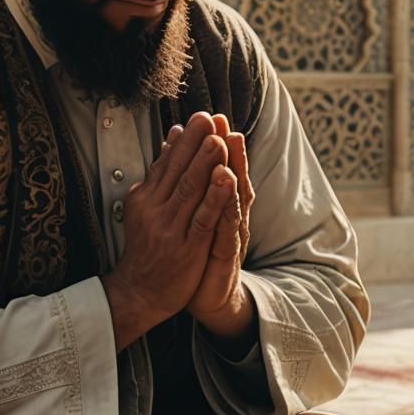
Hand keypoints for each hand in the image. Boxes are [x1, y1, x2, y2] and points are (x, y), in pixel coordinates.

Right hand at [102, 112, 234, 349]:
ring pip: (190, 191)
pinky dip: (215, 199)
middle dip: (196, 143)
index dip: (185, 140)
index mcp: (146, 197)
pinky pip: (203, 219)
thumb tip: (172, 138)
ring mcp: (171, 228)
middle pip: (178, 171)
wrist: (139, 291)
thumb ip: (160, 174)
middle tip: (210, 118)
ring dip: (205, 164)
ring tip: (218, 140)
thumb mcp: (145, 207)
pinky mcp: (187, 248)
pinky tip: (227, 181)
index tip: (200, 117)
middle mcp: (155, 209)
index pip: (167, 162)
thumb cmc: (146, 247)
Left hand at [187, 113, 255, 340]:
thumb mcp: (193, 218)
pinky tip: (228, 185)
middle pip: (231, 178)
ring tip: (229, 144)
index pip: (221, 170)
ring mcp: (231, 234)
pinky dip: (228, 205)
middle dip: (227, 149)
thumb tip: (179, 152)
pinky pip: (229, 226)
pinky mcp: (228, 254)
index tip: (213, 118)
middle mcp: (229, 215)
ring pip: (234, 198)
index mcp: (219, 205)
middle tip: (223, 123)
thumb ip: (193, 187)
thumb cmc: (196, 254)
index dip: (218, 144)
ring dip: (233, 169)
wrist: (204, 297)